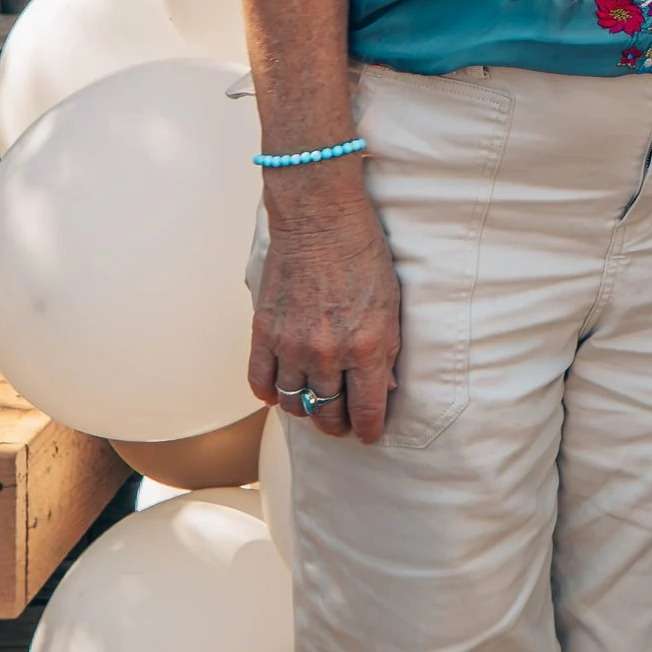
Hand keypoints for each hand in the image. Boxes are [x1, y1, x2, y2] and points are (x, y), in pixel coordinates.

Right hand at [248, 171, 401, 444]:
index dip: (370, 430)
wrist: (320, 217)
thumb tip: (384, 387)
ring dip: (306, 410)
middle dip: (339, 425)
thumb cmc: (363, 253)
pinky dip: (270, 393)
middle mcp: (329, 353)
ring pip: (294, 403)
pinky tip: (281, 390)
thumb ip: (387, 350)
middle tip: (343, 422)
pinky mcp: (264, 332)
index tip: (370, 435)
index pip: (367, 412)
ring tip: (315, 405)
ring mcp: (292, 345)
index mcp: (368, 347)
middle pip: (328, 414)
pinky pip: (260, 382)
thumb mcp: (391, 304)